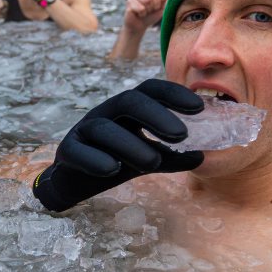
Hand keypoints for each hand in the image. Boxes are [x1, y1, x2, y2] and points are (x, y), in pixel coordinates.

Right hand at [32, 80, 203, 211]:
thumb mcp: (148, 157)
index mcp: (128, 109)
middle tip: (181, 134)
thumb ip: (172, 156)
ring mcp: (84, 129)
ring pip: (104, 128)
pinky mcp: (68, 150)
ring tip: (153, 163)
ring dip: (131, 144)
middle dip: (156, 115)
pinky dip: (96, 159)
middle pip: (129, 100)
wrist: (76, 181)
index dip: (174, 94)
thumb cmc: (115, 161)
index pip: (150, 90)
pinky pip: (79, 150)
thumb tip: (203, 157)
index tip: (199, 107)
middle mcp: (106, 112)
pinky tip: (112, 169)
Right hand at [124, 0, 166, 31]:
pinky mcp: (129, 3)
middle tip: (150, 9)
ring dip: (148, 9)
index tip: (158, 5)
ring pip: (148, 0)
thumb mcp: (161, 7)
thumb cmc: (151, 15)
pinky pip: (141, 8)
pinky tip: (139, 14)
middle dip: (155, 5)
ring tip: (145, 11)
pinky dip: (142, 14)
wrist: (139, 26)